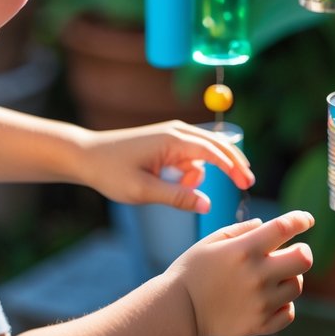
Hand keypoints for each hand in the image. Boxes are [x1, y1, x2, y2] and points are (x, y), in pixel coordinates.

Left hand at [77, 120, 254, 212]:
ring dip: (200, 173)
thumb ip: (177, 196)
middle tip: (248, 184)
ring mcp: (172, 135)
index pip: (213, 151)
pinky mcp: (167, 141)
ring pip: (202, 152)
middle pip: (217, 144)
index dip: (233, 167)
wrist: (86, 156)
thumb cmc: (112, 172)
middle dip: (233, 163)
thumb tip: (207, 204)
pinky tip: (172, 182)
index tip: (248, 183)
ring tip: (173, 189)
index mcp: (173, 140)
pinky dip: (190, 170)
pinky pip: (189, 155)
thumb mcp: (143, 191)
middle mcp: (177, 131)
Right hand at [167, 210, 314, 335]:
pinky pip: (288, 313)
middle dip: (301, 252)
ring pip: (297, 286)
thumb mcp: (213, 239)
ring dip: (290, 278)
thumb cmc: (193, 270)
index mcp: (246, 249)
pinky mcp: (259, 325)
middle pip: (303, 258)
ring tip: (273, 278)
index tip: (307, 219)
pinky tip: (271, 299)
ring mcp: (260, 302)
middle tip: (291, 253)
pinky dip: (284, 305)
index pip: (286, 227)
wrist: (178, 310)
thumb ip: (242, 229)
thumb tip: (265, 224)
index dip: (301, 219)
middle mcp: (257, 275)